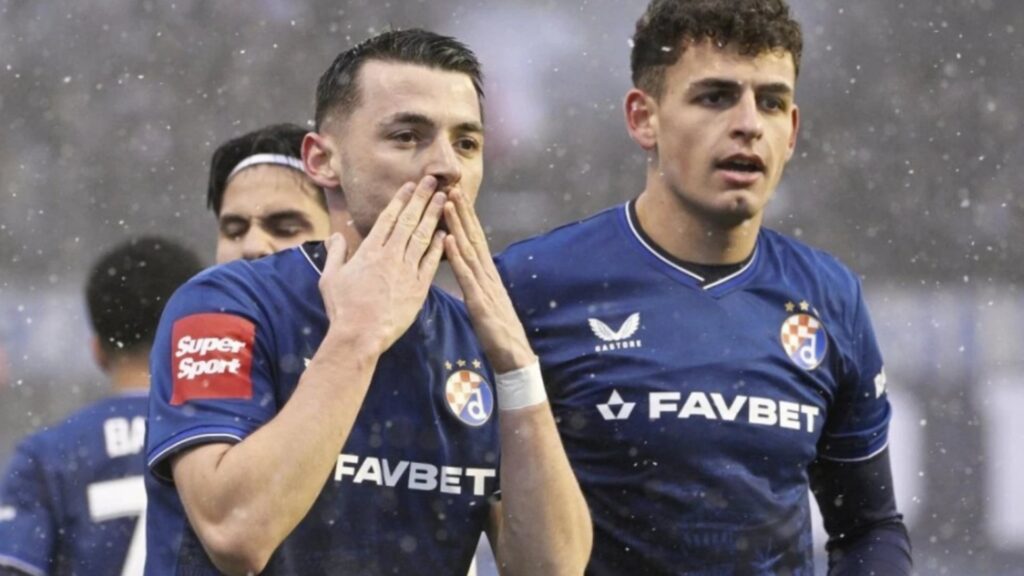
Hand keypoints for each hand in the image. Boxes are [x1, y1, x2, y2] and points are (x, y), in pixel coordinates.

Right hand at [319, 176, 446, 353]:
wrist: (361, 334)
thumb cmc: (343, 308)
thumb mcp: (330, 278)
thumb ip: (336, 254)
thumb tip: (335, 236)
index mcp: (370, 251)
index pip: (388, 218)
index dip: (401, 200)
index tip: (410, 186)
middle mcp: (391, 255)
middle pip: (409, 221)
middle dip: (422, 199)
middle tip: (433, 181)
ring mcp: (407, 271)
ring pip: (423, 236)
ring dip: (434, 216)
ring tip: (445, 199)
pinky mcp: (419, 288)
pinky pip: (431, 261)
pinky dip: (439, 246)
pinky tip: (446, 233)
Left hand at [443, 190, 534, 372]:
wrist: (514, 354)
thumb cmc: (497, 330)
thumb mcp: (484, 301)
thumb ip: (476, 283)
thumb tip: (466, 269)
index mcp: (487, 273)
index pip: (475, 239)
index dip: (466, 216)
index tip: (456, 195)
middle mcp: (487, 273)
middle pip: (473, 236)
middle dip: (463, 211)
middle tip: (451, 186)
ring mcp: (484, 285)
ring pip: (468, 249)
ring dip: (458, 225)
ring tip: (448, 203)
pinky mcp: (479, 300)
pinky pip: (466, 275)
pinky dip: (456, 256)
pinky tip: (447, 240)